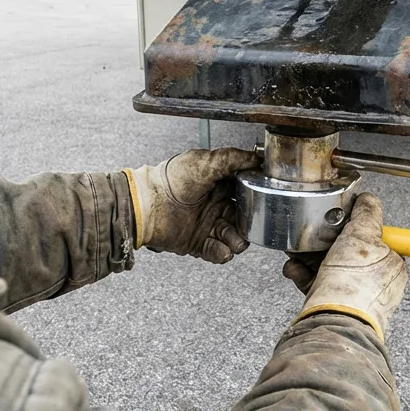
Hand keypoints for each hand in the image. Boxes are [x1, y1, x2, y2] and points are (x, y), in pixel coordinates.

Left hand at [125, 148, 260, 262]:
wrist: (147, 204)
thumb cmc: (171, 180)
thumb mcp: (205, 162)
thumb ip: (233, 159)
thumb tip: (257, 157)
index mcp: (218, 184)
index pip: (244, 192)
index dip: (254, 196)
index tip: (262, 199)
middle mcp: (214, 205)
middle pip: (242, 218)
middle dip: (249, 224)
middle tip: (250, 225)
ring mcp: (206, 225)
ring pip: (232, 236)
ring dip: (237, 240)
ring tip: (236, 240)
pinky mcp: (197, 243)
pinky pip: (216, 251)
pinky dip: (222, 252)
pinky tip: (223, 249)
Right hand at [290, 192, 407, 341]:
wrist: (333, 324)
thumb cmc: (354, 286)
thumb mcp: (363, 235)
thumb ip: (367, 213)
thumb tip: (369, 199)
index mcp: (392, 265)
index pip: (376, 237)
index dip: (353, 226)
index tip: (339, 222)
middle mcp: (377, 283)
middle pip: (348, 250)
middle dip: (324, 241)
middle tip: (311, 236)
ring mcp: (356, 297)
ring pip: (330, 267)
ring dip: (310, 257)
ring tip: (297, 252)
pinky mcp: (335, 308)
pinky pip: (319, 285)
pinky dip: (304, 275)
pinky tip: (294, 270)